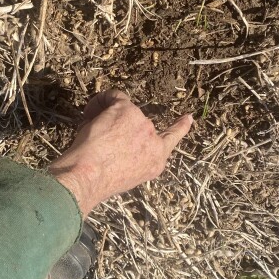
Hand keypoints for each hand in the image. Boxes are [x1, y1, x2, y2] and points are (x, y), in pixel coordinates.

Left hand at [48, 90, 193, 215]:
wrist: (91, 175)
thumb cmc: (98, 182)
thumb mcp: (123, 176)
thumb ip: (128, 158)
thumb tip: (115, 142)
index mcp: (155, 163)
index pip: (170, 141)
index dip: (180, 128)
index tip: (187, 118)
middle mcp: (154, 143)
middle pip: (136, 125)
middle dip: (118, 128)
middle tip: (99, 139)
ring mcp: (143, 124)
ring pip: (123, 109)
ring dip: (106, 116)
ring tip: (90, 133)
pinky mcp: (128, 111)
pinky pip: (115, 96)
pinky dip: (101, 101)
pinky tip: (90, 113)